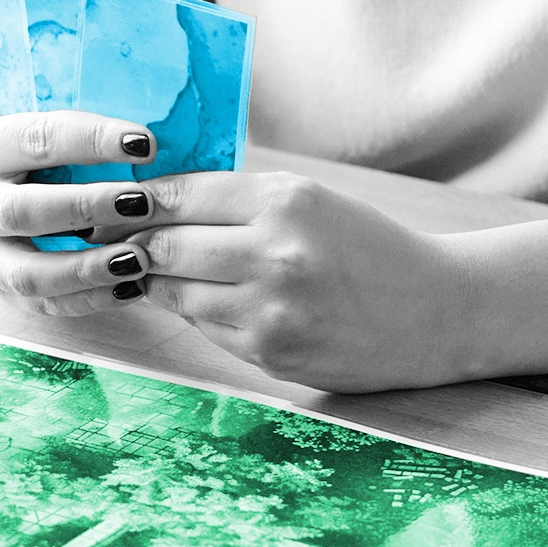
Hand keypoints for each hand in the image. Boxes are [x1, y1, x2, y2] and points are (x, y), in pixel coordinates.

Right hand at [0, 110, 170, 314]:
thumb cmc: (23, 141)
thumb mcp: (29, 114)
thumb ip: (73, 118)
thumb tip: (148, 126)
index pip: (35, 139)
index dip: (91, 141)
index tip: (146, 143)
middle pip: (21, 211)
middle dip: (87, 208)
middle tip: (144, 202)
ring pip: (26, 273)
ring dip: (87, 267)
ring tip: (140, 258)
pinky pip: (43, 304)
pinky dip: (89, 299)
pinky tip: (132, 286)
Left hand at [128, 171, 486, 391]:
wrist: (435, 311)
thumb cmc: (368, 248)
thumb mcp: (311, 200)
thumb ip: (238, 198)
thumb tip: (153, 198)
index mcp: (286, 200)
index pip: (179, 194)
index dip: (135, 200)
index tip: (112, 202)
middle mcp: (275, 252)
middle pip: (163, 245)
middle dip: (132, 244)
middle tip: (112, 241)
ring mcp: (270, 308)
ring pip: (174, 291)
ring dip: (157, 281)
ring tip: (151, 270)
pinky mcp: (269, 352)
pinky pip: (204, 327)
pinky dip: (194, 313)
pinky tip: (203, 300)